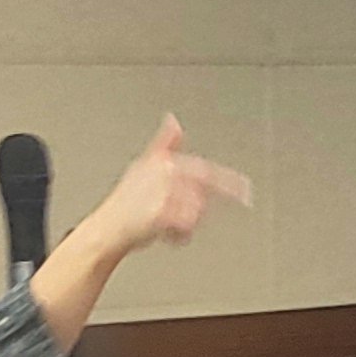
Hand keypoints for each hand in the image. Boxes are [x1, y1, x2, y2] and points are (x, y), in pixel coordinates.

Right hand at [98, 115, 250, 250]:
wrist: (107, 228)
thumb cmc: (127, 200)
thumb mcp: (145, 165)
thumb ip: (165, 143)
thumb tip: (173, 119)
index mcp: (164, 161)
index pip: (205, 171)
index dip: (229, 180)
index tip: (247, 189)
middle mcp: (165, 174)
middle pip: (204, 194)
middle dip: (214, 203)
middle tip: (234, 204)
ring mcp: (163, 194)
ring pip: (198, 212)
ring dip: (189, 223)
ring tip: (171, 226)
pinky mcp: (161, 214)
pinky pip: (186, 228)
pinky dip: (180, 237)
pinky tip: (169, 237)